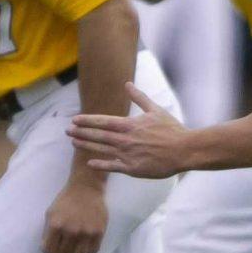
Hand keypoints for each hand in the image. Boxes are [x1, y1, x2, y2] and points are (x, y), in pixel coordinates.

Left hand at [42, 179, 108, 252]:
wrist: (86, 188)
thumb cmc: (66, 200)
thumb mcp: (51, 213)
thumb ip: (48, 231)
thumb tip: (48, 248)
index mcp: (56, 225)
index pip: (49, 250)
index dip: (50, 248)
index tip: (53, 244)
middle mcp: (71, 231)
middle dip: (62, 248)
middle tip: (66, 241)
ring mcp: (86, 233)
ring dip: (76, 251)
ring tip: (77, 243)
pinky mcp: (98, 232)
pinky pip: (92, 251)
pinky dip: (88, 249)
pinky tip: (86, 241)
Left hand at [67, 86, 191, 178]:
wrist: (184, 150)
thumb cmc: (171, 129)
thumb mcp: (155, 110)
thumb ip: (139, 97)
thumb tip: (127, 84)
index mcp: (130, 125)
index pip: (102, 121)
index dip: (87, 121)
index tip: (74, 120)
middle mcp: (125, 140)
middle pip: (98, 135)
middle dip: (81, 132)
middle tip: (67, 130)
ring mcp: (128, 155)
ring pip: (102, 149)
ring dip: (86, 145)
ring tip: (74, 142)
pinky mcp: (133, 169)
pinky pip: (112, 166)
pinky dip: (100, 164)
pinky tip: (90, 162)